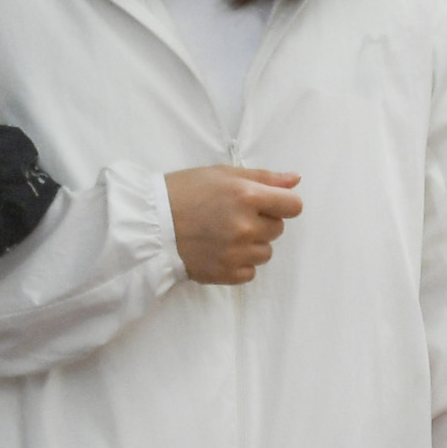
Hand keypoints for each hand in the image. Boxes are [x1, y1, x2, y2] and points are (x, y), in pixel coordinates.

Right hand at [167, 164, 302, 284]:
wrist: (150, 224)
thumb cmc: (185, 191)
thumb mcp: (223, 174)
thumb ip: (264, 178)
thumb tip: (296, 180)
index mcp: (247, 196)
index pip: (293, 206)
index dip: (283, 203)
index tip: (267, 204)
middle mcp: (246, 227)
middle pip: (278, 229)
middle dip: (262, 222)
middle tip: (233, 216)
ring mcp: (236, 253)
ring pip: (266, 252)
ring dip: (252, 244)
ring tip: (224, 234)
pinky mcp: (226, 274)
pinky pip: (250, 272)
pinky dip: (239, 263)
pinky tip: (220, 251)